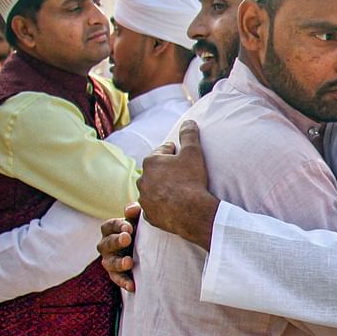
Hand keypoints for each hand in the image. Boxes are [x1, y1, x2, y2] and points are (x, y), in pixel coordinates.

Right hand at [99, 203, 140, 291]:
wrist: (146, 249)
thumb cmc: (140, 230)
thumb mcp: (138, 220)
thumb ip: (134, 212)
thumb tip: (132, 209)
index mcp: (110, 230)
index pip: (109, 226)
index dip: (117, 226)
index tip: (129, 227)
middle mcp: (106, 245)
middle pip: (106, 243)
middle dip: (116, 241)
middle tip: (127, 239)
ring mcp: (110, 260)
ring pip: (109, 263)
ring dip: (118, 263)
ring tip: (129, 262)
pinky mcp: (116, 274)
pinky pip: (117, 279)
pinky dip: (124, 282)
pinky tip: (132, 285)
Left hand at [137, 121, 219, 251]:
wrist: (192, 212)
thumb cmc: (192, 180)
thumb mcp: (193, 153)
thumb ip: (189, 135)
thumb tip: (189, 121)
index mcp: (151, 162)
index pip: (163, 150)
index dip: (175, 152)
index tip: (182, 156)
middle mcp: (142, 179)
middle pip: (156, 170)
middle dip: (166, 170)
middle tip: (182, 174)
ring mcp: (144, 198)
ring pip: (153, 189)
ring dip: (162, 188)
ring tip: (178, 191)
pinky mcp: (148, 214)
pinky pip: (154, 207)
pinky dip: (161, 205)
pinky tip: (172, 205)